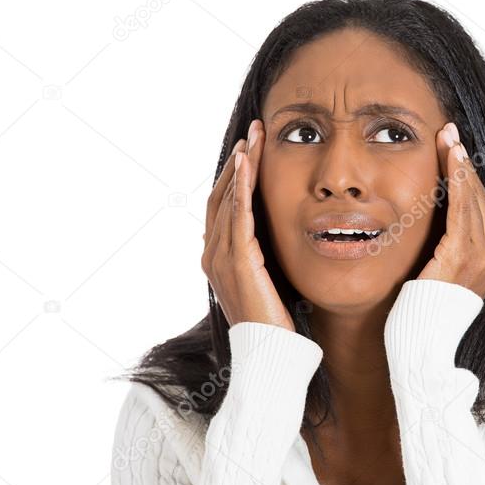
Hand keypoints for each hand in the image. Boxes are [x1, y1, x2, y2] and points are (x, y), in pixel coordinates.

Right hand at [201, 119, 294, 330]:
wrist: (267, 353)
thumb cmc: (273, 322)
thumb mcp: (266, 281)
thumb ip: (261, 258)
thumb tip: (268, 240)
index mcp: (217, 257)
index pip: (224, 205)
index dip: (235, 175)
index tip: (251, 149)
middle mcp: (212, 254)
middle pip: (221, 195)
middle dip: (238, 161)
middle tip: (255, 132)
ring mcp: (220, 258)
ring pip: (227, 199)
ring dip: (241, 165)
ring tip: (254, 138)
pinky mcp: (236, 262)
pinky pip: (236, 215)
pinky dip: (240, 187)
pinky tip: (247, 164)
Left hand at [417, 122, 484, 298]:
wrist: (424, 343)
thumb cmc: (432, 313)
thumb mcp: (461, 279)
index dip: (471, 177)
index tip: (458, 150)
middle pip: (481, 199)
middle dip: (464, 164)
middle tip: (450, 132)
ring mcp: (482, 257)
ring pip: (472, 199)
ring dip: (459, 165)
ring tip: (448, 138)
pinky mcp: (462, 256)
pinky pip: (462, 209)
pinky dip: (457, 182)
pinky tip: (451, 161)